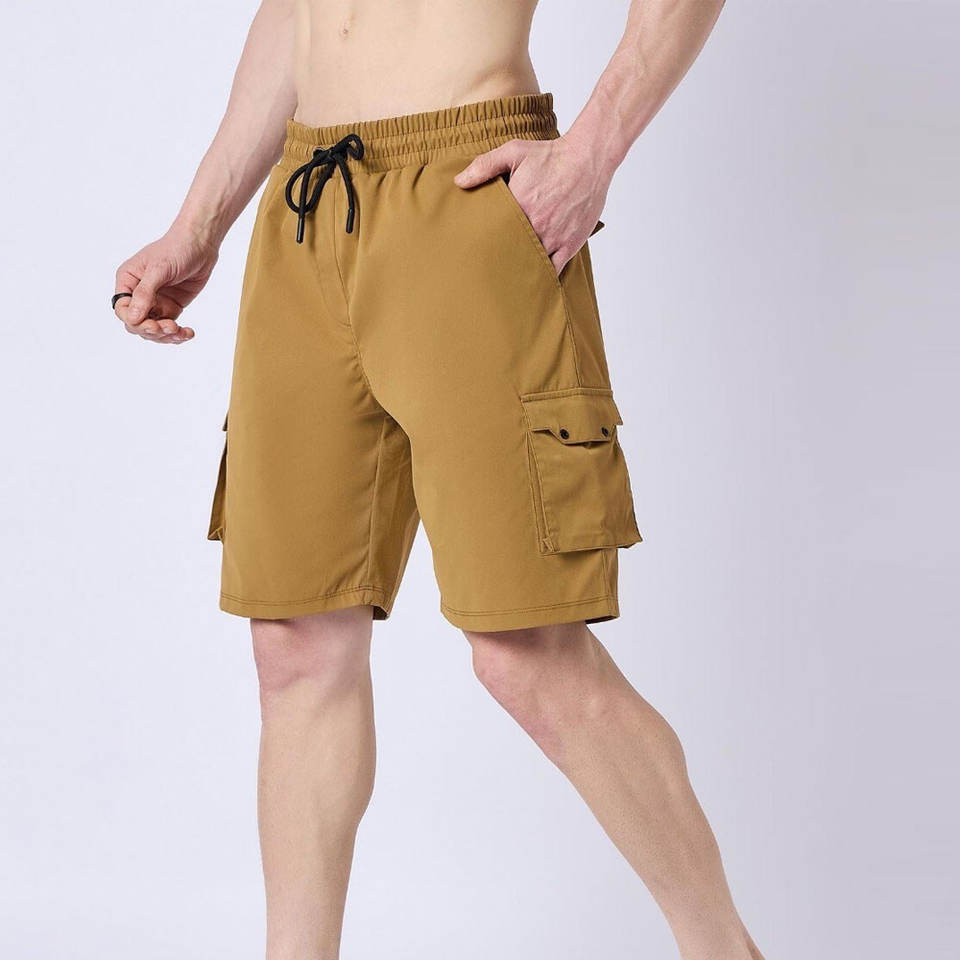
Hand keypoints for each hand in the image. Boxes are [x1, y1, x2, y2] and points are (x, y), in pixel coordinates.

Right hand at [113, 228, 218, 343]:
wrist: (201, 245)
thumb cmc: (176, 249)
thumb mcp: (158, 270)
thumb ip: (145, 293)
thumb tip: (132, 318)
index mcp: (128, 281)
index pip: (122, 309)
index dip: (134, 321)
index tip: (153, 325)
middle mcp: (138, 294)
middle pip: (136, 323)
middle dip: (152, 330)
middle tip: (170, 328)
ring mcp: (155, 302)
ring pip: (153, 330)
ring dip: (166, 335)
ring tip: (181, 331)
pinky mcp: (171, 308)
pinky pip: (169, 328)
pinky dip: (177, 334)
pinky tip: (188, 333)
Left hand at [454, 135, 609, 273]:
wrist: (588, 158)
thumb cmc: (551, 155)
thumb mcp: (514, 152)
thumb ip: (484, 166)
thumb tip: (459, 182)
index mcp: (518, 205)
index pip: (494, 232)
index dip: (484, 243)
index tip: (473, 250)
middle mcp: (536, 225)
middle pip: (510, 251)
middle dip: (498, 260)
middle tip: (484, 271)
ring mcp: (553, 237)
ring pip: (531, 264)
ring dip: (518, 270)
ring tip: (503, 282)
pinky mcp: (570, 244)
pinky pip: (554, 269)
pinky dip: (542, 277)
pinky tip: (531, 283)